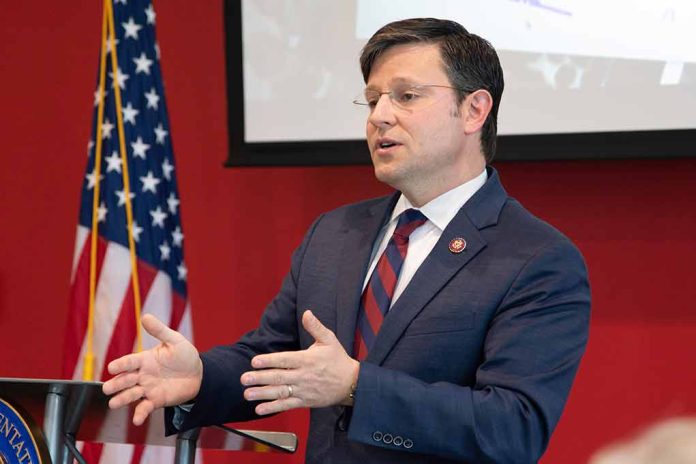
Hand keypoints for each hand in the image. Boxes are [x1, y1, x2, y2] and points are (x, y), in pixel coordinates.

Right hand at [102, 314, 202, 424]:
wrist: (199, 374)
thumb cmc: (185, 355)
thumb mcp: (174, 340)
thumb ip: (159, 331)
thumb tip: (146, 316)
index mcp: (145, 359)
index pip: (130, 362)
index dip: (121, 365)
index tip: (112, 367)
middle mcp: (143, 374)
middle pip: (126, 379)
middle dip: (116, 384)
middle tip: (107, 388)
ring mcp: (148, 388)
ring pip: (131, 394)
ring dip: (122, 399)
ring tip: (113, 404)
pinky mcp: (156, 400)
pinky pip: (145, 407)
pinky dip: (140, 414)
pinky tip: (136, 420)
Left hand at [241, 310, 359, 414]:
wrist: (352, 383)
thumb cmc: (338, 359)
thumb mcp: (330, 340)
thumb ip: (316, 327)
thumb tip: (306, 313)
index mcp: (307, 359)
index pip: (285, 360)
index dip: (269, 361)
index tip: (254, 362)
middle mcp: (304, 375)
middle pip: (279, 377)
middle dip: (260, 378)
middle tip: (244, 378)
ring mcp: (304, 390)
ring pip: (280, 392)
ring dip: (262, 394)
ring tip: (247, 394)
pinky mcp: (306, 401)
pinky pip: (287, 405)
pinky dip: (273, 407)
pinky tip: (259, 409)